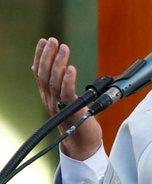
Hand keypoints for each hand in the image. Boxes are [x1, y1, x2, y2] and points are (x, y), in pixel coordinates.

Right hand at [31, 38, 102, 159]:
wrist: (82, 144)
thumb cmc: (75, 120)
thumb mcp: (61, 100)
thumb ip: (51, 84)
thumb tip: (37, 67)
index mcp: (48, 96)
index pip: (40, 73)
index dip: (40, 56)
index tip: (43, 41)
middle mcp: (50, 100)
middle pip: (44, 75)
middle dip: (47, 56)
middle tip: (52, 40)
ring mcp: (59, 106)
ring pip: (54, 82)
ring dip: (58, 63)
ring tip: (63, 48)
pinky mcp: (72, 111)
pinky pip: (67, 94)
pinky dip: (68, 81)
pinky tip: (70, 68)